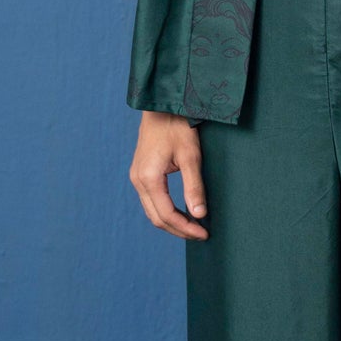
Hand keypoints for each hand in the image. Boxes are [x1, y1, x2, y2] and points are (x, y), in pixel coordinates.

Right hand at [129, 111, 209, 239]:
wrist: (162, 105)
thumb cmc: (177, 126)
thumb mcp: (191, 156)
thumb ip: (194, 186)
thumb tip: (200, 214)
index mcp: (148, 178)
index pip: (166, 215)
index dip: (186, 228)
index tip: (204, 234)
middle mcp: (138, 180)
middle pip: (156, 218)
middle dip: (179, 230)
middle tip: (201, 234)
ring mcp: (136, 177)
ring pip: (152, 211)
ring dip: (172, 222)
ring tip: (193, 227)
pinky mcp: (140, 173)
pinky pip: (151, 201)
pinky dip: (166, 211)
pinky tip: (182, 212)